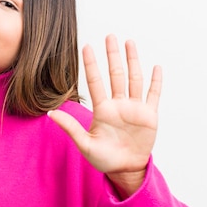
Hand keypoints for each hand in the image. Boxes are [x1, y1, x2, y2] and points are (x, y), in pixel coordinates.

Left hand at [48, 34, 161, 197]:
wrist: (125, 170)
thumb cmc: (104, 159)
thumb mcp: (85, 144)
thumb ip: (70, 127)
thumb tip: (50, 114)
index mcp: (102, 110)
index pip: (95, 82)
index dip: (91, 64)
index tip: (86, 46)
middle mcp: (118, 105)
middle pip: (115, 74)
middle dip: (113, 55)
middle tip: (109, 36)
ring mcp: (134, 108)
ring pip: (134, 79)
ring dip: (133, 60)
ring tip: (129, 42)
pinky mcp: (149, 115)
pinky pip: (153, 95)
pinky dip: (155, 82)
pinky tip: (156, 67)